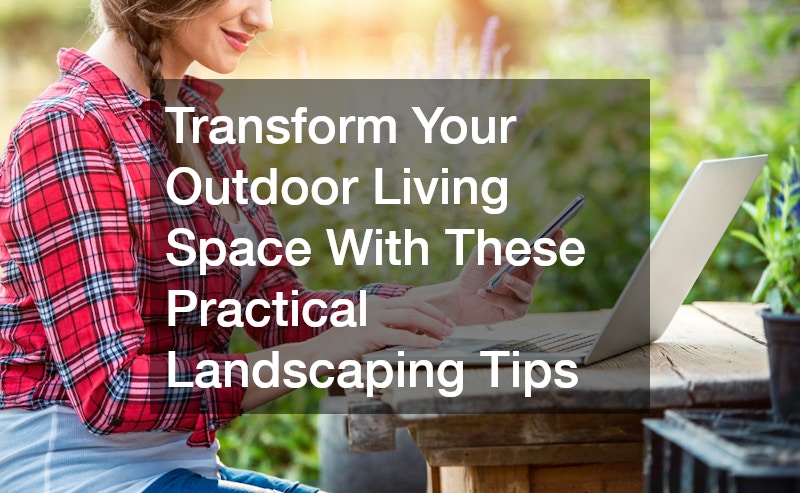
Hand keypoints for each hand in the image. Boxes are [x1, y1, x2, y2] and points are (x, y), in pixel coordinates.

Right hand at [315, 295, 454, 364]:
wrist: (318, 354)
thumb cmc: (343, 347)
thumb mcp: (368, 332)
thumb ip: (388, 329)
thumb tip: (414, 334)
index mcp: (376, 303)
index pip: (410, 302)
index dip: (430, 310)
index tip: (444, 321)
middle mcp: (375, 306)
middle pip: (415, 305)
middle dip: (436, 316)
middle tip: (451, 327)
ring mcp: (372, 317)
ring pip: (411, 317)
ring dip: (433, 326)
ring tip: (446, 335)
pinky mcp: (369, 332)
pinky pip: (402, 336)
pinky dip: (420, 341)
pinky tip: (432, 346)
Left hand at [448, 229, 566, 324]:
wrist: (461, 297)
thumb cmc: (474, 273)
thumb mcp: (481, 254)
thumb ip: (494, 246)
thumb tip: (511, 248)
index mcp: (523, 262)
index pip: (542, 250)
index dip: (553, 241)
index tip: (559, 231)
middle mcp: (527, 278)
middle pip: (542, 266)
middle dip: (543, 258)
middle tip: (539, 253)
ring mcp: (522, 296)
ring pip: (526, 290)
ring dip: (515, 283)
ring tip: (504, 278)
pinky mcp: (515, 312)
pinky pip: (511, 305)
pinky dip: (497, 299)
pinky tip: (484, 293)